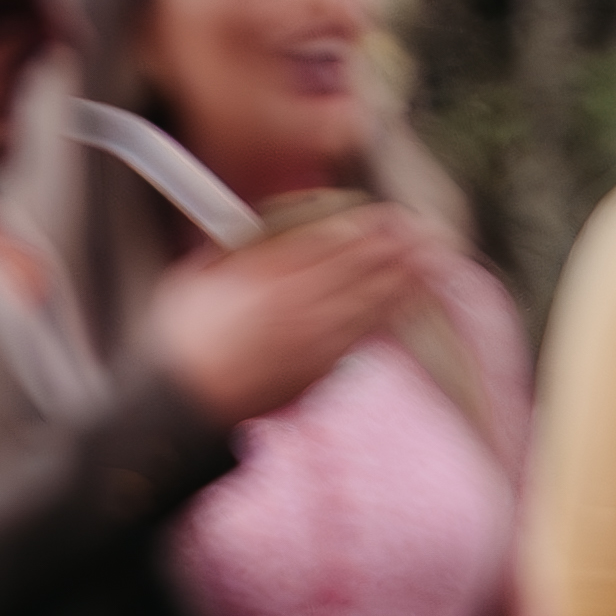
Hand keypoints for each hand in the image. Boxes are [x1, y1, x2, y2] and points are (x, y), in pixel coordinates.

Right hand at [143, 205, 438, 423]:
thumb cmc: (182, 335)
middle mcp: (289, 307)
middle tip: (425, 232)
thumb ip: (239, 247)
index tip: (384, 215)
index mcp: (257, 279)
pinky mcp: (318, 368)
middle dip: (393, 249)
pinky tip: (410, 298)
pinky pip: (363, 335)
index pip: (322, 244)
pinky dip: (390, 313)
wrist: (182, 399)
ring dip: (404, 279)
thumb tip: (275, 222)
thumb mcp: (198, 275)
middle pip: (354, 271)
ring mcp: (307, 340)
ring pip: (367, 302)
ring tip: (433, 260)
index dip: (360, 228)